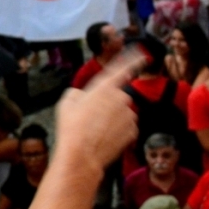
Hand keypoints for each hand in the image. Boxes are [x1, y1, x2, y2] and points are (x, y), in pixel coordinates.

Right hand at [55, 54, 142, 174]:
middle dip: (109, 104)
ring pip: (123, 113)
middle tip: (92, 117)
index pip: (121, 69)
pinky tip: (104, 137)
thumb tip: (82, 95)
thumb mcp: (66, 104)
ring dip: (113, 118)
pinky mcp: (133, 131)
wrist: (82, 154)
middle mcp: (120, 98)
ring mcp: (128, 115)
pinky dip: (118, 131)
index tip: (142, 54)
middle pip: (118, 97)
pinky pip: (126, 127)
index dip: (132, 60)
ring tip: (97, 130)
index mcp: (104, 88)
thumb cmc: (72, 128)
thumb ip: (77, 93)